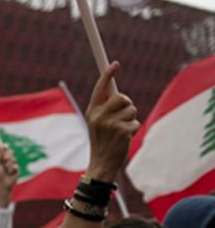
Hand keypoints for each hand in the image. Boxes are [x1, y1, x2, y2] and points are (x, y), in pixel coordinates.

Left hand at [0, 145, 18, 193]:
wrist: (1, 184)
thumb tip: (2, 145)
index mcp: (1, 159)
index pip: (5, 150)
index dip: (5, 147)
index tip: (5, 145)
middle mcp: (7, 161)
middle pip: (10, 152)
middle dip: (7, 155)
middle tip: (4, 160)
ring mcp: (12, 165)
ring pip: (13, 159)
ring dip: (8, 164)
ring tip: (5, 170)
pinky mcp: (17, 170)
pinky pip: (16, 166)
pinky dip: (12, 169)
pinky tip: (9, 173)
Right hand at [85, 62, 138, 183]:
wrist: (101, 163)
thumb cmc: (102, 142)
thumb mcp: (97, 124)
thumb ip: (104, 109)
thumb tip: (116, 94)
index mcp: (92, 112)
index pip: (100, 89)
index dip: (107, 75)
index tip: (115, 64)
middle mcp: (99, 116)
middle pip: (121, 97)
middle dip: (127, 104)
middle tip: (123, 115)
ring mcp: (110, 124)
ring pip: (131, 109)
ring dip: (131, 119)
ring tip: (121, 130)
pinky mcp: (121, 132)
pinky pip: (135, 122)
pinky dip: (133, 129)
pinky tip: (125, 138)